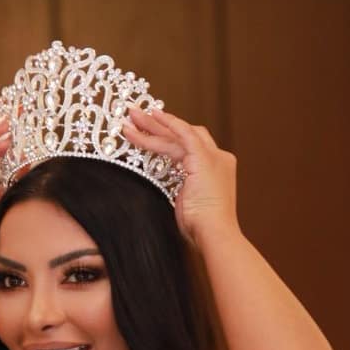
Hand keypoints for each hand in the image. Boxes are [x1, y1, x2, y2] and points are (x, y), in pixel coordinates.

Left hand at [121, 108, 237, 244]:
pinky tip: (154, 115)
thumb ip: (178, 190)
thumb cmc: (201, 229)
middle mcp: (218, 159)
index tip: (150, 132)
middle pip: (184, 135)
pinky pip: (184, 133)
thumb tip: (160, 186)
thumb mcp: (186, 205)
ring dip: (154, 126)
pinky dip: (169, 123)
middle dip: (158, 126)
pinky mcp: (204, 158)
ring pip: (178, 135)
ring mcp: (213, 157)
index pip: (191, 146)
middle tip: (136, 116)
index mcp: (215, 171)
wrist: (214, 234)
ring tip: (132, 117)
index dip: (169, 137)